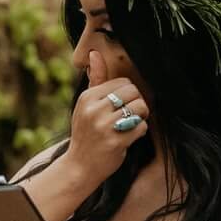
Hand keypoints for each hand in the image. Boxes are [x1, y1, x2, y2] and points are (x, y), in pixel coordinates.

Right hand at [64, 50, 149, 184]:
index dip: (129, 94)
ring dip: (141, 117)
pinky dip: (140, 131)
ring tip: (131, 125)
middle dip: (137, 103)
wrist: (79, 166)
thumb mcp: (85, 106)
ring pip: (140, 108)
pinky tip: (129, 137)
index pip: (124, 82)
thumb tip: (94, 54)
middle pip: (134, 92)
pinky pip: (141, 127)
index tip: (123, 106)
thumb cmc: (86, 133)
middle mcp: (94, 109)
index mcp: (88, 97)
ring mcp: (104, 126)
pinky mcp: (115, 142)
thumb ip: (94, 80)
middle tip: (131, 115)